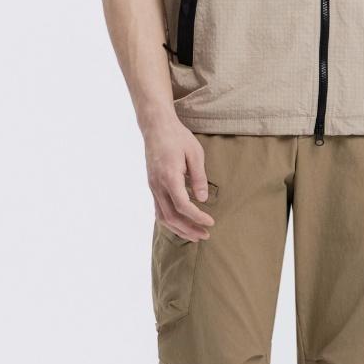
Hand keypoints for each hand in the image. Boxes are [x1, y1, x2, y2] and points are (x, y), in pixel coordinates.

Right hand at [145, 118, 215, 239]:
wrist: (156, 127)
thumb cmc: (178, 137)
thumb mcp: (195, 153)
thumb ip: (199, 177)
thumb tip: (203, 199)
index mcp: (169, 177)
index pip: (182, 206)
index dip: (197, 217)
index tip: (211, 222)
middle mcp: (158, 185)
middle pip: (171, 217)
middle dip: (189, 229)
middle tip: (206, 235)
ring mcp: (152, 187)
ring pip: (162, 217)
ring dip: (179, 229)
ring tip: (195, 236)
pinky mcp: (152, 186)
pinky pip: (158, 210)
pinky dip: (170, 221)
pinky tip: (181, 224)